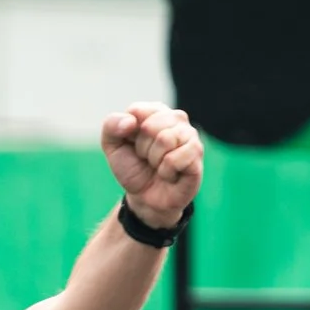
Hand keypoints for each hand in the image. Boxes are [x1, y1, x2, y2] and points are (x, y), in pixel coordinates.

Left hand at [103, 104, 202, 230]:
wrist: (145, 198)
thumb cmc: (133, 168)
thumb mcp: (112, 147)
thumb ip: (111, 126)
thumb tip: (131, 121)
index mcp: (155, 112)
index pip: (137, 111)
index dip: (128, 134)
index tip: (132, 145)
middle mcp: (176, 119)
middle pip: (150, 126)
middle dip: (142, 148)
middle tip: (147, 158)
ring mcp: (190, 135)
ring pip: (165, 139)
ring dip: (154, 160)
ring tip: (158, 165)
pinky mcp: (197, 154)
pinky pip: (175, 158)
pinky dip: (166, 171)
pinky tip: (170, 174)